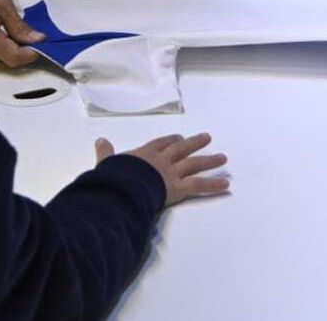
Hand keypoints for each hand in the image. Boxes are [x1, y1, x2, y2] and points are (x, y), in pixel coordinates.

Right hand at [0, 0, 41, 66]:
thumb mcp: (1, 2)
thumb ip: (19, 25)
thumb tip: (37, 39)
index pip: (16, 58)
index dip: (32, 53)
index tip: (42, 42)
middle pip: (8, 60)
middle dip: (23, 49)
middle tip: (32, 31)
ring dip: (11, 47)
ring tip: (12, 25)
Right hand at [97, 133, 229, 207]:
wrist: (121, 188)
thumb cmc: (113, 178)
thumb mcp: (107, 163)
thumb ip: (106, 153)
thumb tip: (100, 140)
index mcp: (144, 154)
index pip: (161, 144)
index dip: (170, 140)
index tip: (178, 138)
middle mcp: (161, 160)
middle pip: (181, 148)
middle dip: (194, 143)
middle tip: (207, 138)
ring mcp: (171, 173)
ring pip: (194, 164)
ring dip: (209, 160)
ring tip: (223, 157)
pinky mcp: (178, 187)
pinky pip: (199, 185)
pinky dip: (213, 185)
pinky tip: (226, 185)